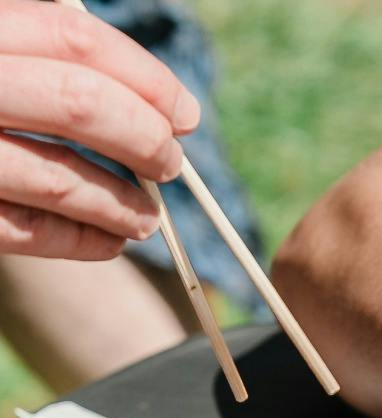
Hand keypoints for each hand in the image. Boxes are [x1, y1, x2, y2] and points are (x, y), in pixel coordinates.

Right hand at [0, 0, 199, 258]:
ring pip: (58, 177)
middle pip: (78, 104)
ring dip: (122, 204)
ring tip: (147, 218)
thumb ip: (38, 53)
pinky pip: (26, 231)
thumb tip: (152, 99)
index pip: (74, 40)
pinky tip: (109, 243)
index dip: (145, 78)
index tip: (184, 114)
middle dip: (144, 139)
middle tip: (169, 164)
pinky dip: (82, 241)